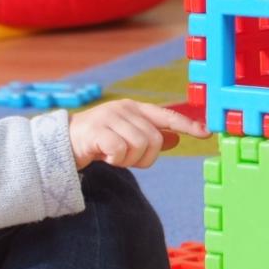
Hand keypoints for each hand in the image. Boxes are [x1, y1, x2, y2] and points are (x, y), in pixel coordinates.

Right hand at [68, 99, 209, 169]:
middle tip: (128, 159)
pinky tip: (104, 157)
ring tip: (114, 156)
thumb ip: (150, 136)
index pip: (167, 115)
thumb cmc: (98, 140)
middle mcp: (125, 109)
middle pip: (155, 139)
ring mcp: (110, 117)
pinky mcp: (97, 130)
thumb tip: (176, 138)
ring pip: (140, 146)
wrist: (62, 142)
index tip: (207, 132)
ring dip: (129, 160)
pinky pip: (121, 151)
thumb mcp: (127, 136)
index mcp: (135, 108)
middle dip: (145, 157)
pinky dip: (116, 161)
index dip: (188, 124)